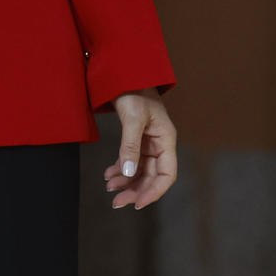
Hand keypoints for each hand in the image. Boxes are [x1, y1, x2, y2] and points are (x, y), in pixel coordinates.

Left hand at [105, 89, 176, 209]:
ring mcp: (148, 142)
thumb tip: (129, 172)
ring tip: (109, 188)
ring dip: (126, 181)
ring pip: (140, 170)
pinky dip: (120, 169)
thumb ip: (130, 146)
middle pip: (151, 176)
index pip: (167, 174)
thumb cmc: (133, 90)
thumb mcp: (133, 118)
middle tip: (117, 202)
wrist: (124, 72)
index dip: (154, 191)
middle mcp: (160, 143)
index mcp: (166, 139)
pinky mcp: (137, 138)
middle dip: (135, 190)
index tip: (138, 204)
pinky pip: (131, 160)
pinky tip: (109, 175)